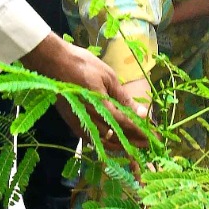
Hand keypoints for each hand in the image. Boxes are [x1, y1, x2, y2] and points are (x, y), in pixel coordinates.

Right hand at [20, 34, 144, 141]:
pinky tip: (114, 139)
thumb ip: (123, 98)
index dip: (142, 133)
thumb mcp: (108, 77)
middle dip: (135, 142)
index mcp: (101, 108)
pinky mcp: (73, 124)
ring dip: (121, 145)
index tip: (155, 139)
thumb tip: (141, 113)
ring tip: (135, 143)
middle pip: (117, 139)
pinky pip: (93, 139)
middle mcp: (91, 121)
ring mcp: (80, 124)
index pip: (127, 126)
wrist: (52, 62)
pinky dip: (106, 142)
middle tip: (149, 144)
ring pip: (104, 142)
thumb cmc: (82, 64)